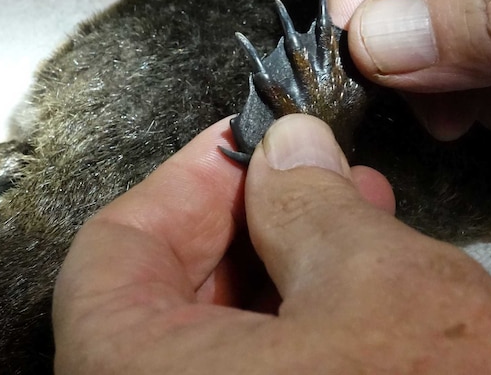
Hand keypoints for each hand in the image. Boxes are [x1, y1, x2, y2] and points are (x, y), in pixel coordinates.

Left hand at [53, 114, 490, 373]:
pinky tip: (367, 293)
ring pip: (218, 345)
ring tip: (358, 219)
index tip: (241, 146)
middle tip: (308, 176)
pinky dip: (304, 332)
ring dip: (285, 272)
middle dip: (248, 223)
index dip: (184, 183)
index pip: (111, 256)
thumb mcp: (379, 284)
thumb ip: (311, 202)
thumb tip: (285, 149)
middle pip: (162, 301)